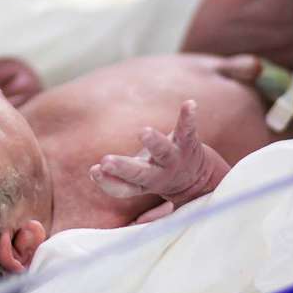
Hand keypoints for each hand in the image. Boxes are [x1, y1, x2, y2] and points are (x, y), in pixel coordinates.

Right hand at [90, 100, 230, 207]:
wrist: (198, 177)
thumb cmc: (156, 175)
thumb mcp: (136, 182)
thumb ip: (115, 179)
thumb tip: (95, 171)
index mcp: (143, 185)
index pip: (123, 189)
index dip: (108, 182)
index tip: (95, 170)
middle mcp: (159, 175)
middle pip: (140, 174)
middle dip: (122, 168)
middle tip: (105, 162)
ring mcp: (173, 159)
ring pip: (163, 151)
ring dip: (154, 142)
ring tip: (144, 132)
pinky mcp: (187, 142)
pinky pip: (187, 129)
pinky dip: (188, 117)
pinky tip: (190, 104)